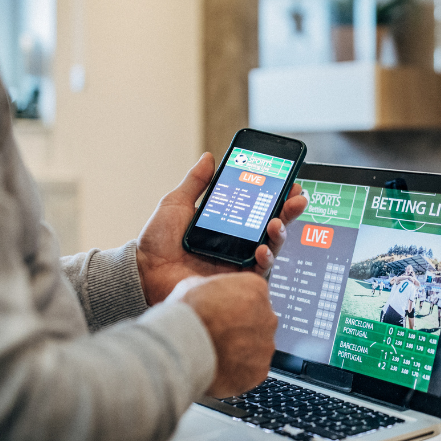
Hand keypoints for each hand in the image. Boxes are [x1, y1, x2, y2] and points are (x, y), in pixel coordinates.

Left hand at [135, 152, 306, 305]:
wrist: (144, 271)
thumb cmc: (157, 241)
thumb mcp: (177, 204)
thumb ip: (196, 182)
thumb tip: (209, 157)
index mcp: (227, 225)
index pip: (259, 208)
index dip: (277, 196)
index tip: (289, 182)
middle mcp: (237, 244)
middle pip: (272, 226)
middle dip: (288, 211)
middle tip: (297, 198)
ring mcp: (238, 263)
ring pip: (271, 248)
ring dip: (280, 233)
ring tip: (275, 223)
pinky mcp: (234, 282)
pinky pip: (258, 273)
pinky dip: (264, 259)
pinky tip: (261, 249)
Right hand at [183, 272, 276, 396]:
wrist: (181, 346)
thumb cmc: (185, 314)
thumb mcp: (194, 284)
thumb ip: (216, 290)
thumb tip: (213, 295)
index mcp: (255, 289)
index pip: (253, 296)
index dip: (235, 307)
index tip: (224, 314)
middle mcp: (267, 316)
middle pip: (258, 322)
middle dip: (241, 329)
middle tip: (219, 335)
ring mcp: (265, 345)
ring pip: (256, 348)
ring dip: (241, 351)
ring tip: (216, 353)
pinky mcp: (259, 370)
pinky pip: (252, 370)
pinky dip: (238, 371)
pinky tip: (220, 367)